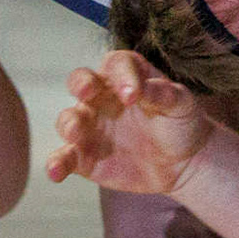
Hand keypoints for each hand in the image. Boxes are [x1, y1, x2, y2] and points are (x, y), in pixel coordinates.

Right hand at [47, 51, 216, 194]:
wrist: (183, 162)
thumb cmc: (180, 122)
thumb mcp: (182, 103)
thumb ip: (165, 93)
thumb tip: (145, 88)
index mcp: (126, 76)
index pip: (116, 65)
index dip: (122, 76)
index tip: (133, 96)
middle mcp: (102, 97)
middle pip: (80, 82)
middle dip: (81, 84)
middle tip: (89, 92)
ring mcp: (91, 126)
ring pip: (69, 119)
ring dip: (69, 124)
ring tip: (76, 133)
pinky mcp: (85, 157)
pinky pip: (66, 157)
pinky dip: (57, 163)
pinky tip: (55, 172)